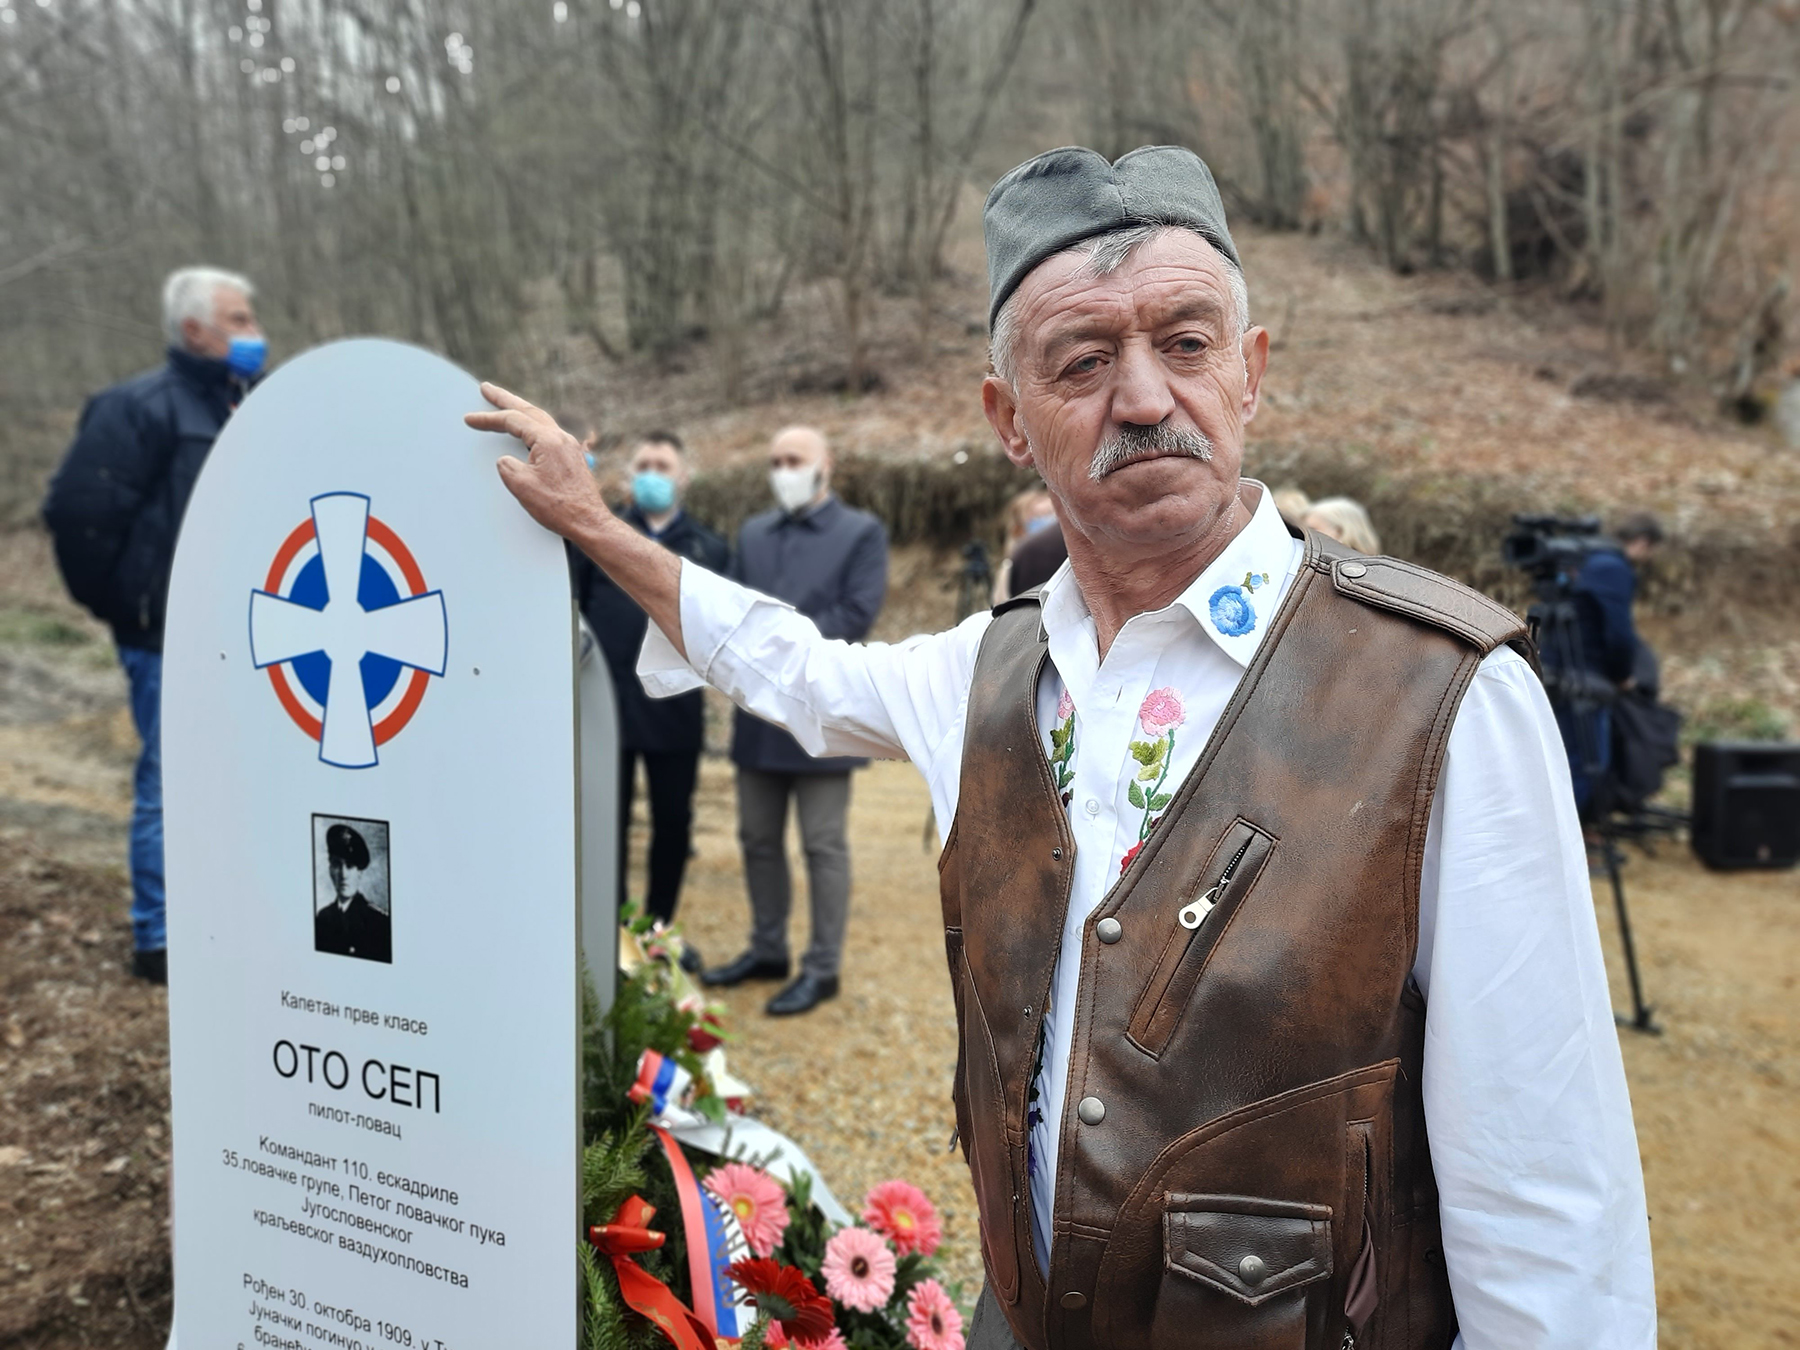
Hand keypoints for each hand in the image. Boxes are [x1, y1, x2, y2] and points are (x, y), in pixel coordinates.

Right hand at [464, 383, 606, 539]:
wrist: (589, 522)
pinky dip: (533, 426)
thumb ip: (507, 466)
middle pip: (529, 411)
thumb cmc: (560, 507)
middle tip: (487, 390)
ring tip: (505, 404)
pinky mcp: (572, 458)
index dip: (489, 419)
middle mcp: (562, 438)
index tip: (470, 419)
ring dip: (521, 411)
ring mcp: (569, 447)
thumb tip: (506, 460)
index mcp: (549, 440)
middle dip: (505, 400)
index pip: (513, 421)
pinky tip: (529, 431)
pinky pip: (548, 433)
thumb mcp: (522, 485)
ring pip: (540, 420)